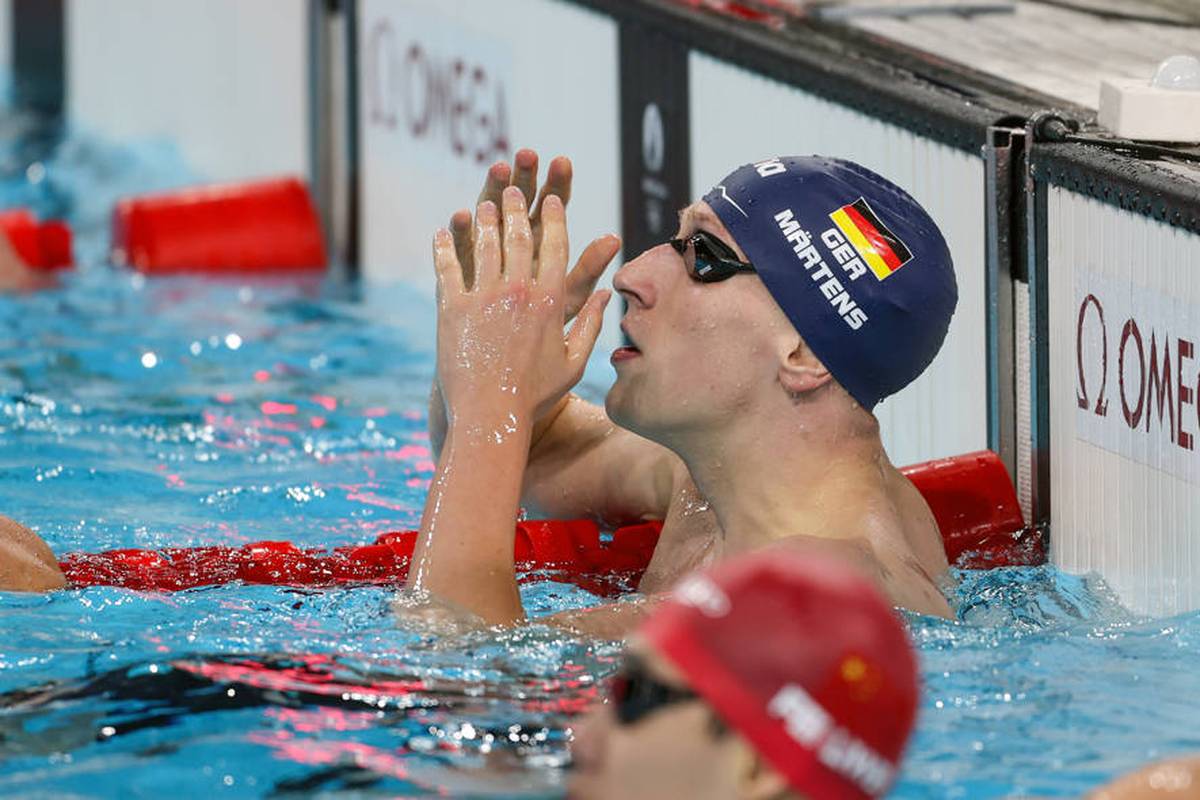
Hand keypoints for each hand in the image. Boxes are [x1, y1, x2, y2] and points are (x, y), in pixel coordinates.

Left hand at [434, 187, 610, 429]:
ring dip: (485, 219)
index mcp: (550, 302)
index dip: (553, 219)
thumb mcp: (573, 362)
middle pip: (518, 236)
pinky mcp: (452, 309)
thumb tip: (609, 295)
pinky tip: (442, 232)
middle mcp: (517, 292)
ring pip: (485, 245)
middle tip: (513, 189)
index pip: (556, 247)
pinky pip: (448, 267)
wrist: (491, 416)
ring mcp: (483, 298)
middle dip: (516, 208)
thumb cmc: (535, 395)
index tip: (551, 201)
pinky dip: (445, 246)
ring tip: (484, 203)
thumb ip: (593, 324)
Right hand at [449, 149, 619, 323]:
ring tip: (498, 170)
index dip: (558, 182)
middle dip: (525, 176)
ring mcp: (487, 244)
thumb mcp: (569, 295)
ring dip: (493, 190)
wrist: (508, 352)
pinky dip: (462, 231)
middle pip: (521, 198)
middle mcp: (515, 234)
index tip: (562, 162)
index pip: (554, 202)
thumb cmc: (544, 324)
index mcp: (544, 238)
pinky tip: (462, 216)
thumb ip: (588, 268)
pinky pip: (462, 244)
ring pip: (490, 210)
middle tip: (527, 155)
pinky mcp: (462, 262)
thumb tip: (616, 238)